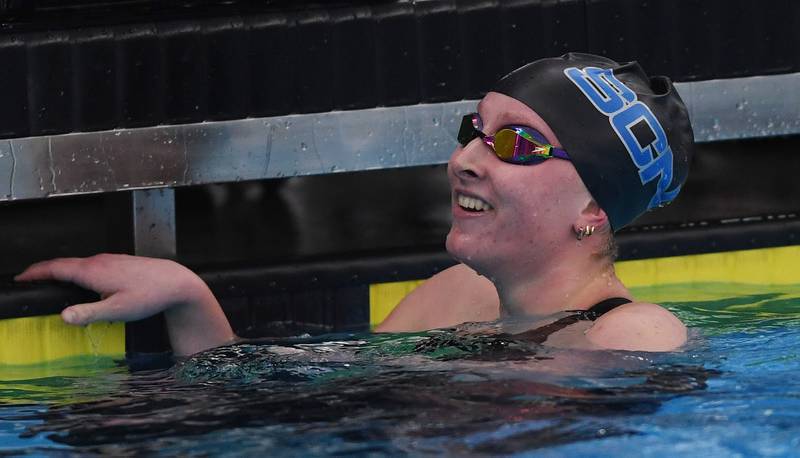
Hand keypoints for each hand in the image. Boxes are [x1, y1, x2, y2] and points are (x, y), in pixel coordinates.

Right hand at [16, 253, 234, 354]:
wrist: (177, 282)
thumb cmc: (150, 296)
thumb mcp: (118, 310)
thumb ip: (89, 313)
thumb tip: (62, 316)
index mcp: (93, 270)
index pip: (56, 268)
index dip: (35, 273)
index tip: (20, 278)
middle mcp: (99, 261)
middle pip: (64, 263)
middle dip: (43, 271)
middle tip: (27, 279)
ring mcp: (110, 260)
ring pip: (78, 264)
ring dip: (60, 270)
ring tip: (47, 280)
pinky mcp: (120, 263)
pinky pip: (91, 265)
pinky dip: (76, 271)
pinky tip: (80, 281)